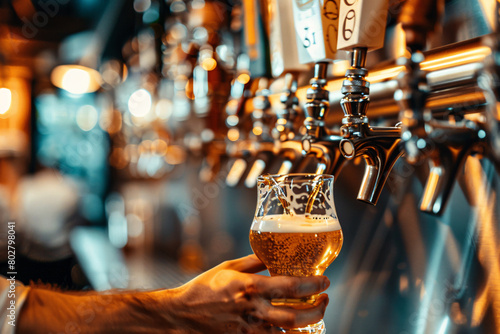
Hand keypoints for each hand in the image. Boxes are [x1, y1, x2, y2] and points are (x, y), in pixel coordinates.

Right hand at [161, 254, 329, 333]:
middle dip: (318, 308)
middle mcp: (253, 310)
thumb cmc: (203, 287)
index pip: (290, 287)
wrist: (182, 314)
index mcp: (249, 287)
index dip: (312, 285)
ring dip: (308, 323)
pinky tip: (294, 328)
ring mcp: (250, 329)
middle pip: (296, 316)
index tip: (325, 280)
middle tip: (326, 299)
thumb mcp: (228, 267)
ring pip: (289, 332)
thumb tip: (273, 254)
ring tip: (315, 313)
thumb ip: (253, 262)